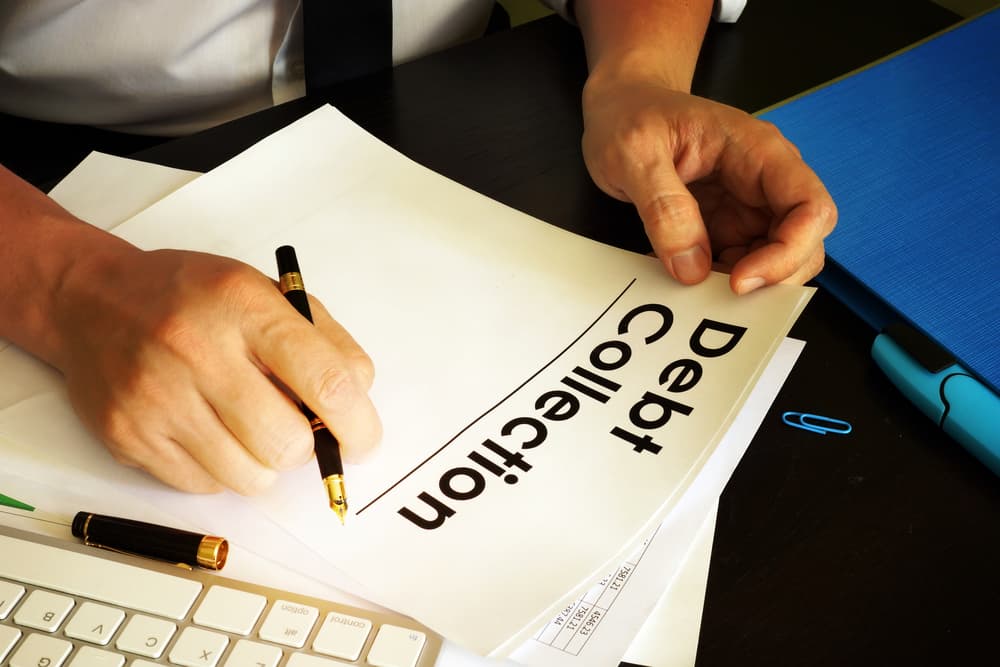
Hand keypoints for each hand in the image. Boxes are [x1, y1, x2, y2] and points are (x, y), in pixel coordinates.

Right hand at [50, 243, 381, 494]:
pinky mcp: (130, 437)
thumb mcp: (266, 293)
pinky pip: (206, 487)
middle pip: (288, 443)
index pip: (326, 381)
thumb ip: (325, 341)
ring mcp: (158, 399)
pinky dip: (222, 470)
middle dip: (307, 447)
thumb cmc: (191, 298)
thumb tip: (360, 400)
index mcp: (245, 307)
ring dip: (265, 462)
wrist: (91, 300)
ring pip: (249, 477)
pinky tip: (208, 429)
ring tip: (249, 426)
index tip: (363, 439)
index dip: (357, 424)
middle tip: (299, 429)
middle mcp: (197, 352)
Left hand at [581, 80, 836, 293]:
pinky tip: (677, 275)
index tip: (741, 280)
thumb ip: (663, 206)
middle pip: (804, 244)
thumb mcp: (634, 153)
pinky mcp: (725, 227)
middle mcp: (763, 182)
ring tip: (689, 286)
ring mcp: (746, 208)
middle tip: (716, 296)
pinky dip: (713, 282)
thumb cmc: (631, 115)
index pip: (810, 207)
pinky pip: (736, 265)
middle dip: (770, 279)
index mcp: (758, 152)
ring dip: (739, 286)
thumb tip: (691, 268)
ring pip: (774, 263)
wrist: (621, 107)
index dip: (788, 252)